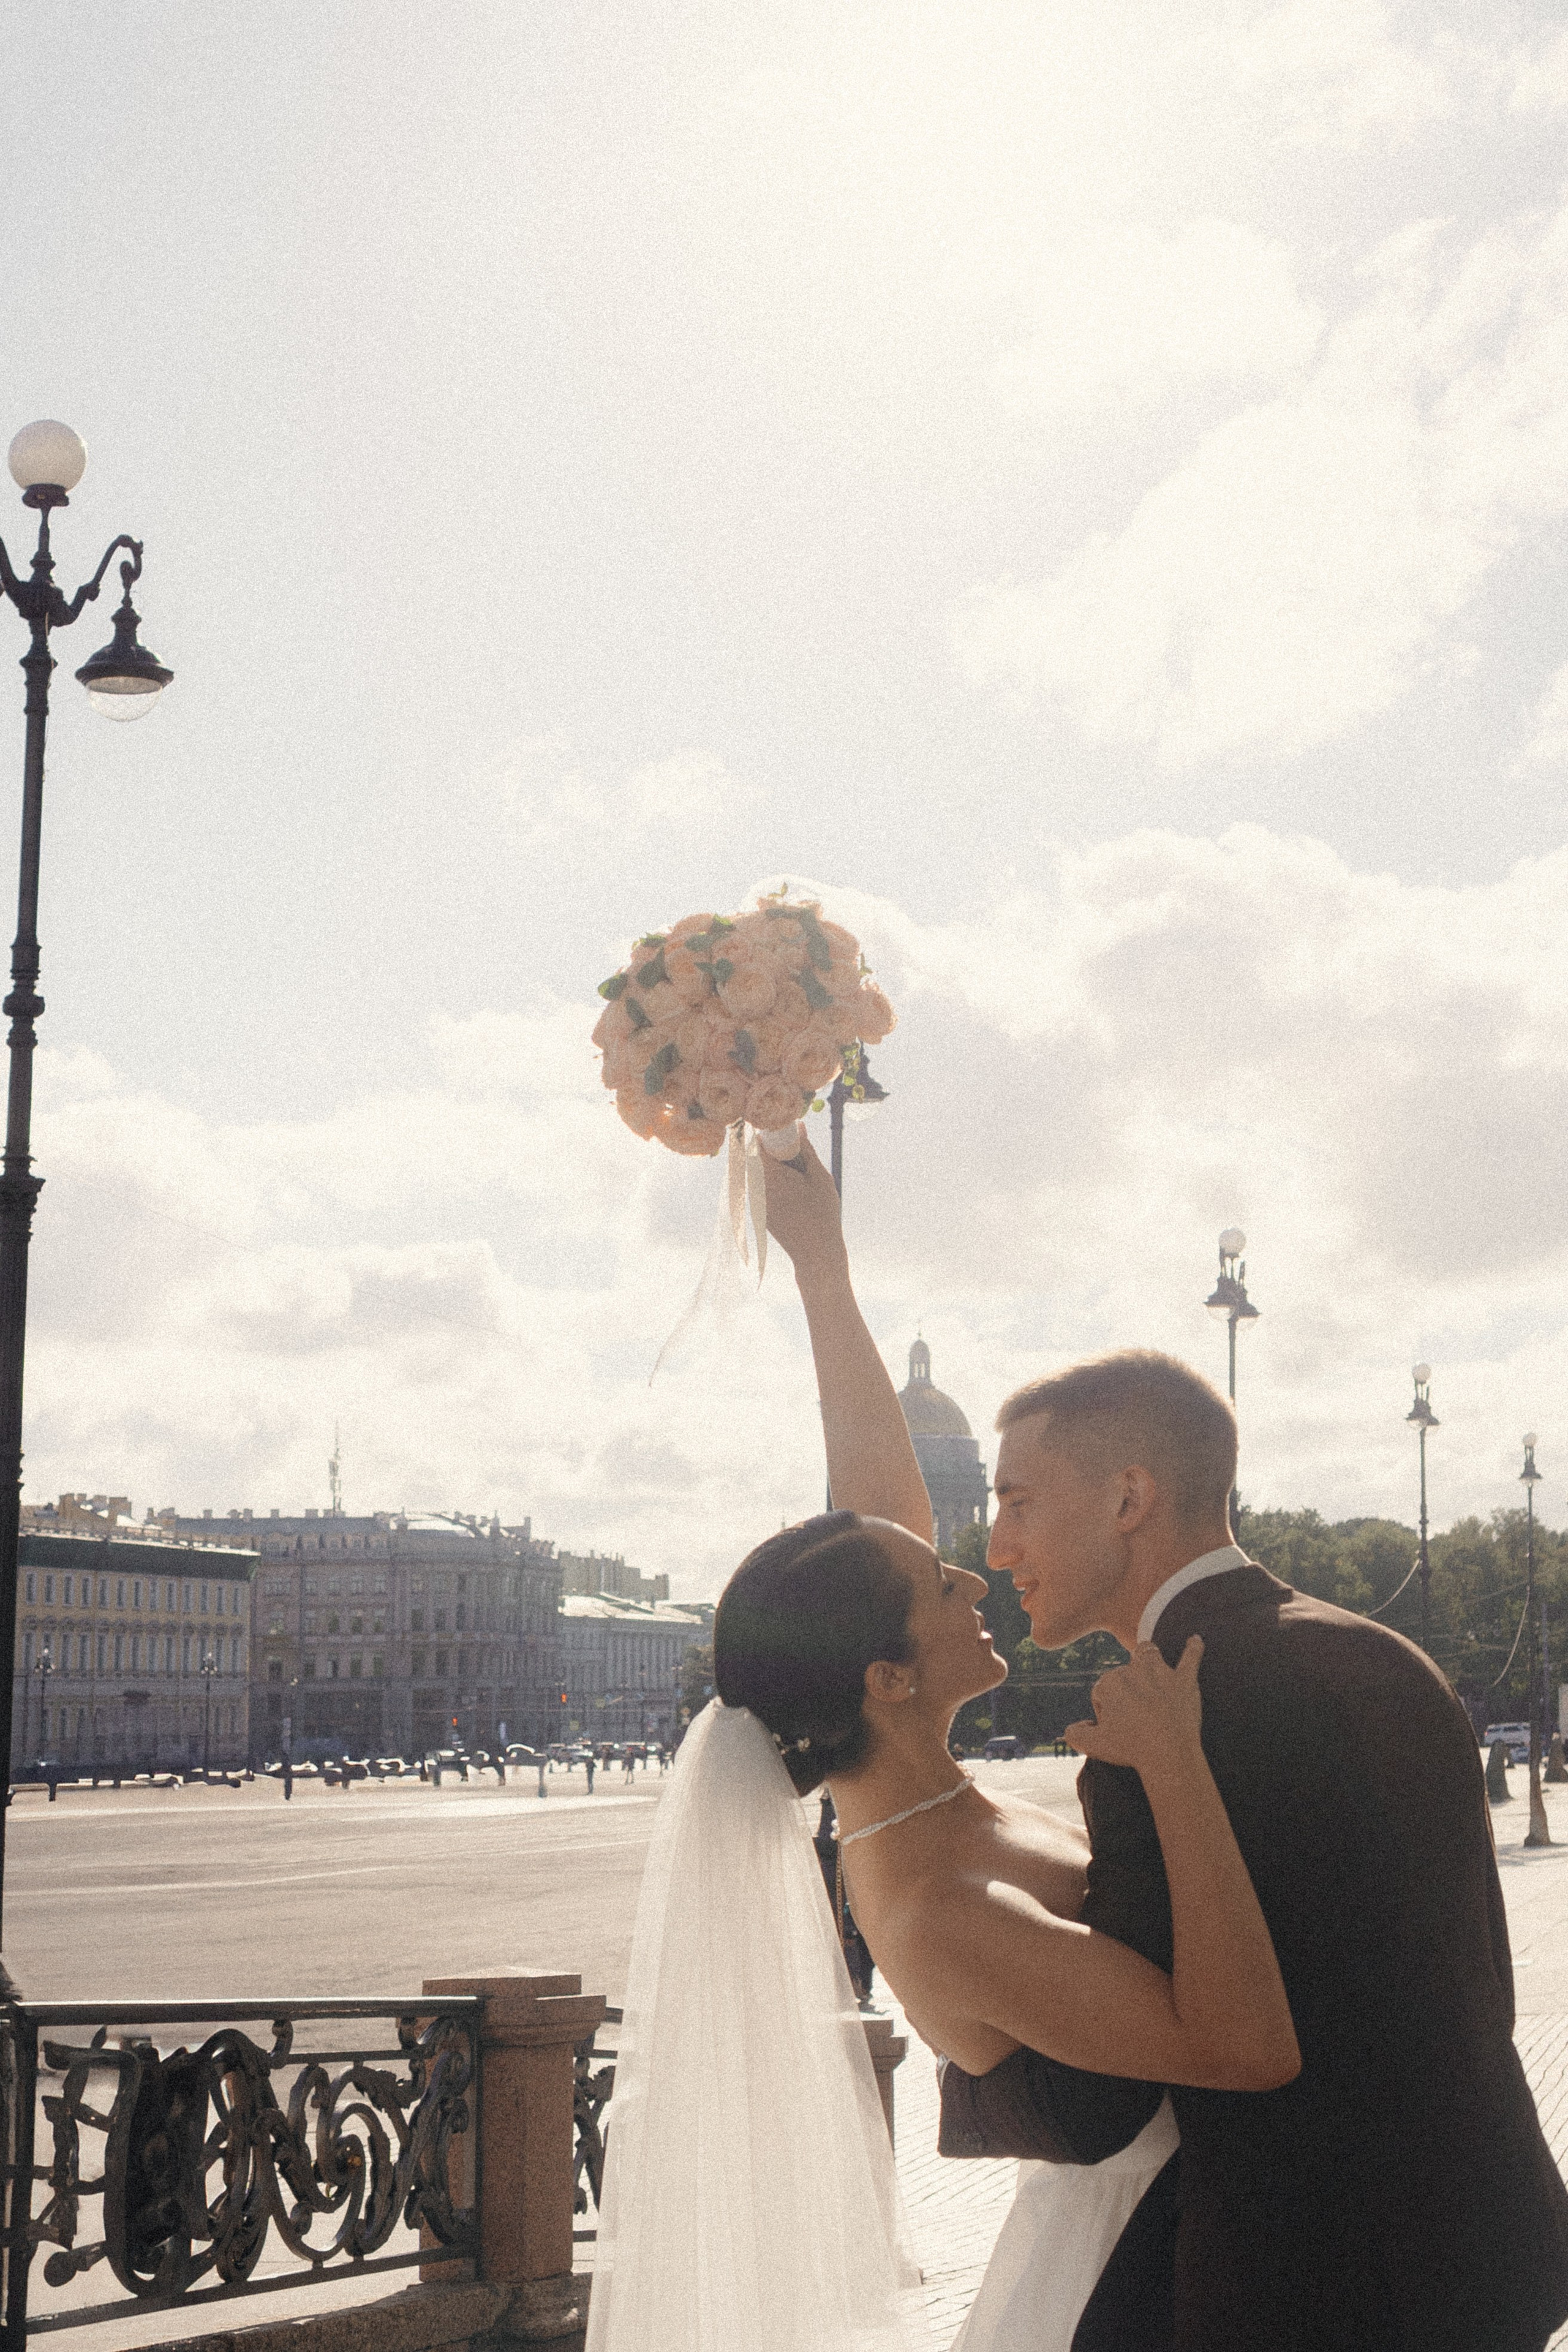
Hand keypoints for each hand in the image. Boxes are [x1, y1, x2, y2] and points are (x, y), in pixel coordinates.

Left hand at [762, 1130, 848, 1284]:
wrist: (815, 1252)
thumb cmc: (822, 1214)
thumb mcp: (819, 1177)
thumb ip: (806, 1150)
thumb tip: (798, 1126)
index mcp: (770, 1176)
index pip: (756, 1143)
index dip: (768, 1133)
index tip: (785, 1133)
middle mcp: (756, 1188)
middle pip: (755, 1156)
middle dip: (772, 1149)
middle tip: (796, 1154)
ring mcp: (755, 1201)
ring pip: (758, 1173)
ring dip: (773, 1166)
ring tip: (798, 1175)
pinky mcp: (758, 1211)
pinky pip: (761, 1187)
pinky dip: (773, 1182)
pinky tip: (794, 1192)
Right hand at [1064, 1637, 1203, 1772]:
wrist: (1168, 1755)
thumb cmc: (1130, 1749)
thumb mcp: (1092, 1746)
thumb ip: (1074, 1733)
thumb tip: (1078, 1725)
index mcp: (1109, 1682)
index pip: (1102, 1690)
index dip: (1106, 1711)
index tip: (1116, 1730)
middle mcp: (1132, 1670)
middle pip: (1124, 1674)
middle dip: (1125, 1692)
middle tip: (1134, 1722)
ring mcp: (1161, 1672)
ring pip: (1149, 1654)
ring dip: (1147, 1660)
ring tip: (1150, 1671)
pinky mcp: (1184, 1680)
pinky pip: (1191, 1657)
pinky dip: (1194, 1648)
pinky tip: (1196, 1639)